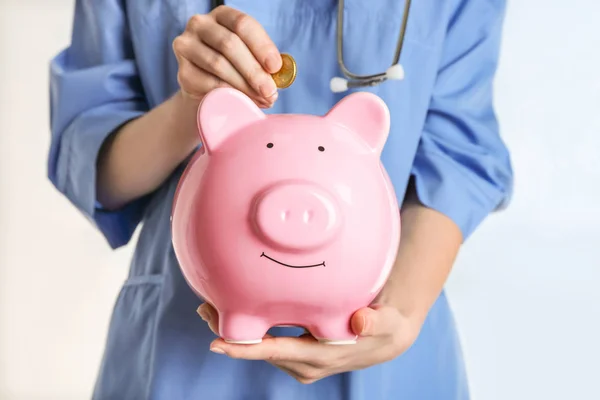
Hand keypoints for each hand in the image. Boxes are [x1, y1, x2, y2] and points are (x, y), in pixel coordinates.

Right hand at [172, 6, 281, 107]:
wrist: (206, 94)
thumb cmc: (235, 71)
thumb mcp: (250, 59)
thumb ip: (263, 62)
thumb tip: (279, 76)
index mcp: (222, 15)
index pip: (242, 24)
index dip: (261, 45)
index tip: (275, 67)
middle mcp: (200, 24)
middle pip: (229, 44)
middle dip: (254, 71)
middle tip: (270, 91)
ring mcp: (186, 46)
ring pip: (218, 65)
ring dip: (244, 85)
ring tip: (261, 99)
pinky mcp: (183, 72)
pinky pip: (209, 84)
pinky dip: (229, 94)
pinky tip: (243, 102)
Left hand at [196, 302, 421, 383]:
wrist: (385, 338)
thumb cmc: (383, 326)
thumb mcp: (386, 322)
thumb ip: (375, 321)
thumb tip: (360, 323)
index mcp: (321, 356)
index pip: (277, 353)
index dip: (246, 350)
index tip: (217, 343)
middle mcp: (306, 363)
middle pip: (259, 350)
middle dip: (230, 334)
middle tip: (204, 309)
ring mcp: (299, 361)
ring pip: (259, 347)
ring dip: (236, 330)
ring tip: (211, 306)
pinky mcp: (297, 353)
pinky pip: (267, 342)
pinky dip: (250, 328)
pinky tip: (237, 308)